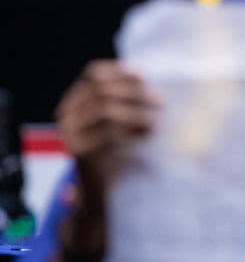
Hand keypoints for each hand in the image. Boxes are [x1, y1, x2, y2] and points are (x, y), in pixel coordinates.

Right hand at [55, 60, 158, 207]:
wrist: (106, 189)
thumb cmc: (121, 149)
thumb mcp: (122, 119)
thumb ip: (126, 98)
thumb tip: (142, 72)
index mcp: (76, 99)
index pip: (94, 73)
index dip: (120, 71)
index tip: (145, 75)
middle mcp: (67, 112)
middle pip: (101, 88)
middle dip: (134, 92)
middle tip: (160, 101)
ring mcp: (69, 131)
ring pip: (104, 108)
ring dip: (135, 112)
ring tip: (156, 124)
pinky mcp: (78, 150)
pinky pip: (107, 132)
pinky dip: (131, 131)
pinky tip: (148, 137)